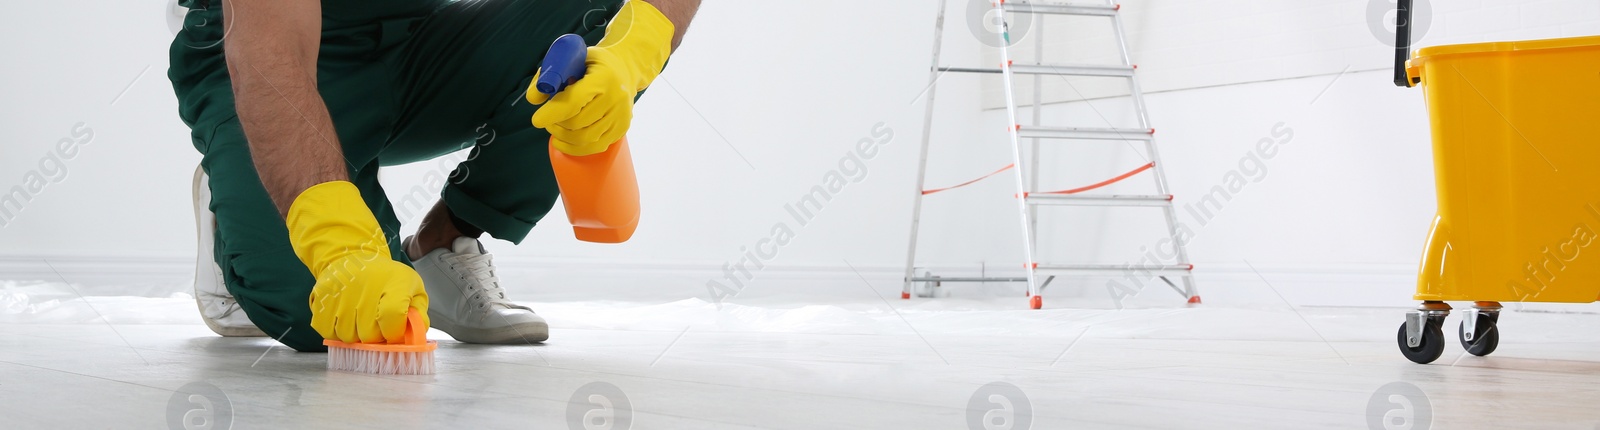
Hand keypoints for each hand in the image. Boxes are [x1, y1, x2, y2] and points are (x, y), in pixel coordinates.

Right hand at [287, 181, 428, 343]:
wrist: (351, 257)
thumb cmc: (384, 277)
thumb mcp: (411, 287)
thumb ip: (418, 312)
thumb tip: (415, 335)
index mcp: (393, 283)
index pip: (392, 318)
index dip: (393, 332)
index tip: (393, 330)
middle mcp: (365, 288)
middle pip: (369, 334)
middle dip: (376, 336)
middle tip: (376, 322)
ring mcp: (340, 294)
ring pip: (348, 336)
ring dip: (355, 334)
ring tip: (360, 318)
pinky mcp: (321, 300)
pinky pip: (328, 332)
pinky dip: (336, 331)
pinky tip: (344, 317)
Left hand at [526, 1, 674, 155]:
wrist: (623, 69)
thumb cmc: (592, 64)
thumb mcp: (571, 60)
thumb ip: (550, 76)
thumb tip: (534, 99)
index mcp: (603, 78)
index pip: (574, 101)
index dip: (553, 113)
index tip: (537, 120)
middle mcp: (616, 99)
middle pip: (577, 123)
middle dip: (556, 124)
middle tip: (547, 118)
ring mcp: (621, 117)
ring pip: (584, 138)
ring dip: (563, 136)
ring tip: (555, 126)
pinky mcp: (621, 130)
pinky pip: (594, 147)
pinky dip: (574, 148)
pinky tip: (562, 141)